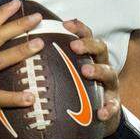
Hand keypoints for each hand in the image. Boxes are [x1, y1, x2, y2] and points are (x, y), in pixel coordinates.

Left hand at [64, 18, 121, 135]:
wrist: (98, 113)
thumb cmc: (78, 88)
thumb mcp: (69, 72)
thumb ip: (54, 62)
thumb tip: (26, 50)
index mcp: (91, 56)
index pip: (87, 36)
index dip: (78, 28)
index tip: (65, 24)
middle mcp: (103, 65)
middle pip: (101, 48)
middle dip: (88, 45)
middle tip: (74, 46)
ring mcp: (110, 85)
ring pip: (110, 73)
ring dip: (98, 70)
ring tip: (86, 72)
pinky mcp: (113, 104)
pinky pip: (113, 106)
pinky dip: (108, 109)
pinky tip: (100, 113)